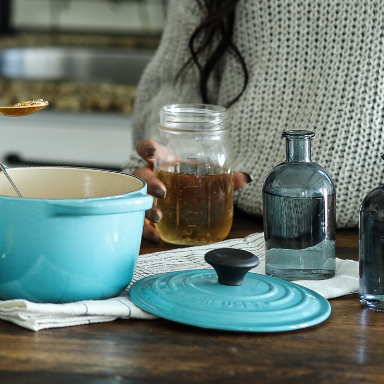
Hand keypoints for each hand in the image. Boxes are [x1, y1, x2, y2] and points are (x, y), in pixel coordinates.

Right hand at [133, 139, 253, 243]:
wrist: (177, 197)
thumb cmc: (186, 180)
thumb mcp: (202, 175)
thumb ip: (223, 177)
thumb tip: (246, 178)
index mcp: (163, 161)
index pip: (148, 148)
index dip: (146, 147)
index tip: (151, 151)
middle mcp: (150, 176)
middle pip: (141, 175)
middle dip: (150, 183)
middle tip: (163, 192)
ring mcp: (144, 195)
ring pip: (136, 198)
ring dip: (146, 207)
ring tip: (159, 217)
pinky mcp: (144, 213)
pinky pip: (140, 221)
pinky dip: (145, 230)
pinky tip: (156, 237)